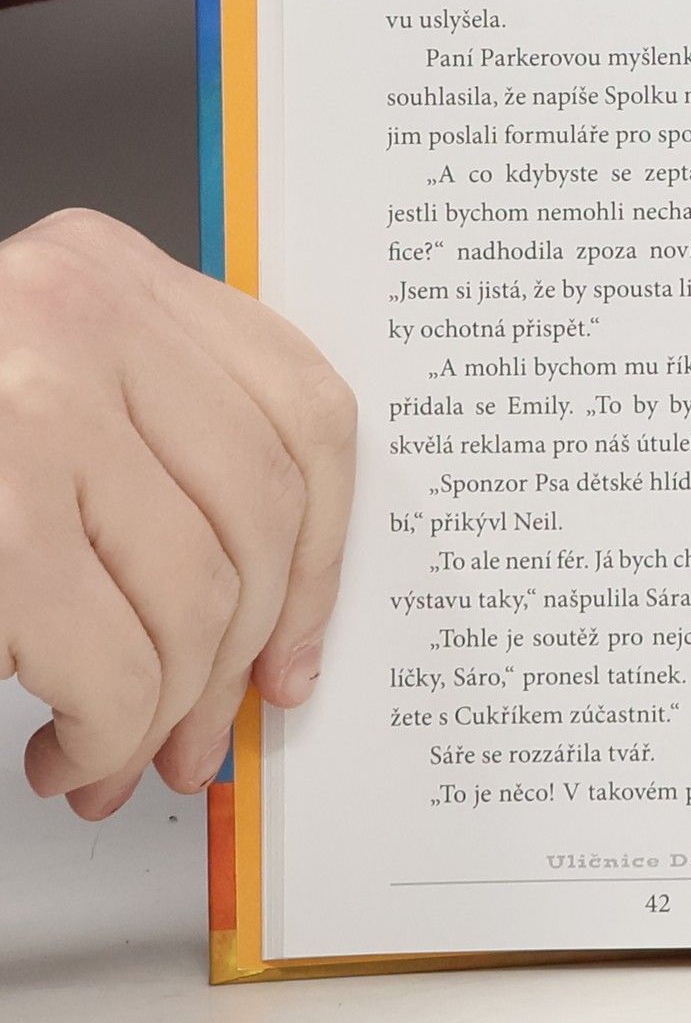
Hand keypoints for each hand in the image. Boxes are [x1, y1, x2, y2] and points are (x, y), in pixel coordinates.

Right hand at [0, 210, 355, 817]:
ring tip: (117, 754)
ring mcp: (32, 399)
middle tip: (198, 735)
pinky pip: (114, 657)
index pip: (304, 410)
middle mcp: (79, 309)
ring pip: (200, 594)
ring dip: (167, 710)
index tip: (300, 645)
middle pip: (262, 513)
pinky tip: (66, 750)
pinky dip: (106, 731)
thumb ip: (145, 440)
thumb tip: (273, 607)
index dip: (325, 553)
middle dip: (242, 656)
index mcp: (108, 269)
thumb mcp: (39, 392)